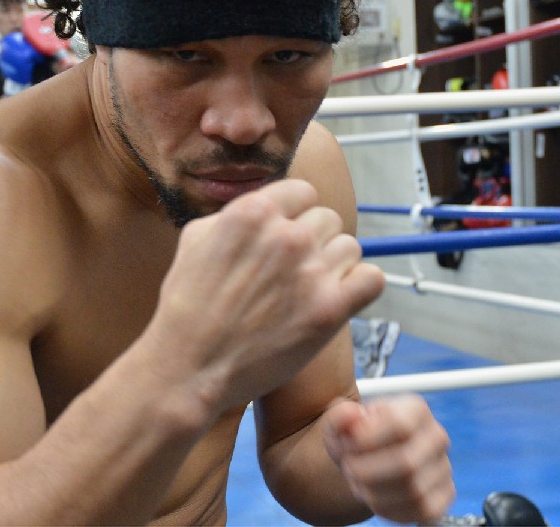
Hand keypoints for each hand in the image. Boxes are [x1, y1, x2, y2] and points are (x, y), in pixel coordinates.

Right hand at [148, 179, 383, 413]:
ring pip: (351, 247)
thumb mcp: (195, 239)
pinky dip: (360, 288)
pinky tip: (339, 298)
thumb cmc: (187, 307)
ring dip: (335, 265)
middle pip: (328, 219)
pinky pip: (372, 279)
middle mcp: (286, 236)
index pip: (303, 192)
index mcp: (253, 213)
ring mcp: (310, 272)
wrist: (189, 366)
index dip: (295, 214)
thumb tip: (265, 208)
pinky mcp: (330, 310)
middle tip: (294, 269)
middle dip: (314, 241)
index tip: (287, 236)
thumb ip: (233, 214)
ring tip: (311, 288)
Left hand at [323, 395, 455, 523]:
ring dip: (375, 491)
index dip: (367, 440)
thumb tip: (352, 414)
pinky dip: (390, 509)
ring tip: (359, 482)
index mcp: (415, 409)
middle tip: (349, 467)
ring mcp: (444, 467)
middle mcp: (436, 436)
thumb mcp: (339, 423)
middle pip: (407, 462)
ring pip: (413, 490)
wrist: (368, 461)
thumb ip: (339, 415)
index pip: (400, 425)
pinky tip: (375, 497)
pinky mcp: (445, 495)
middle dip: (367, 470)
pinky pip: (421, 510)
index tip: (349, 444)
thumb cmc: (354, 439)